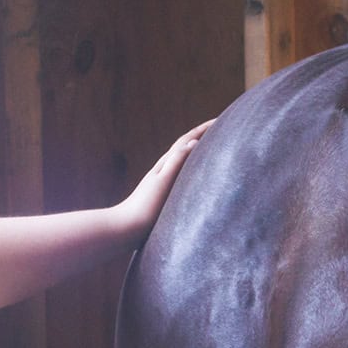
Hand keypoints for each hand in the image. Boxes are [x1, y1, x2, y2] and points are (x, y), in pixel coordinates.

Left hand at [115, 119, 214, 241]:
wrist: (126, 227)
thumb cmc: (145, 206)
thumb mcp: (162, 181)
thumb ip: (176, 161)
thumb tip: (194, 142)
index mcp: (165, 164)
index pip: (186, 140)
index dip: (203, 129)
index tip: (219, 119)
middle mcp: (164, 169)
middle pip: (185, 146)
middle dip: (202, 135)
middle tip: (220, 128)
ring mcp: (163, 181)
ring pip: (183, 159)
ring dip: (197, 149)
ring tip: (213, 147)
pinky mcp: (163, 194)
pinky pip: (182, 174)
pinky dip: (192, 167)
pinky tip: (196, 174)